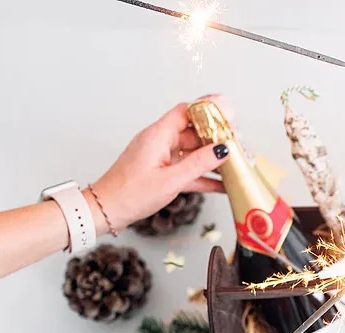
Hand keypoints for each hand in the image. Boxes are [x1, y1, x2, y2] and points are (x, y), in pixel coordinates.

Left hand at [89, 96, 232, 231]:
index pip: (186, 111)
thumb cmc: (130, 194)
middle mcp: (160, 142)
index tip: (228, 115)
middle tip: (237, 144)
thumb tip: (222, 150)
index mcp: (158, 136)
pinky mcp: (162, 172)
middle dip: (216, 137)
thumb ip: (199, 164)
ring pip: (193, 152)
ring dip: (212, 158)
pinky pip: (188, 169)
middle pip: (193, 132)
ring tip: (235, 164)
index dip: (207, 109)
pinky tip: (222, 184)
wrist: (106, 211)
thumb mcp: (170, 180)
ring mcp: (161, 157)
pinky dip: (204, 175)